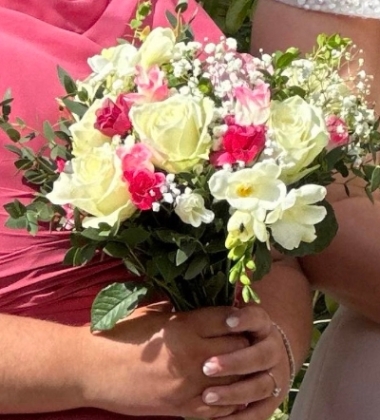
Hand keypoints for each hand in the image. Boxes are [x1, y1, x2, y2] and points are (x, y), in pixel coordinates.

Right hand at [79, 303, 249, 417]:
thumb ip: (183, 311)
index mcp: (184, 326)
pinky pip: (217, 408)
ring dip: (240, 371)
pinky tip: (230, 392)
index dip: (237, 315)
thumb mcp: (153, 312)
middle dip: (243, 341)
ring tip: (242, 365)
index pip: (227, 318)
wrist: (91, 367)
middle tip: (244, 338)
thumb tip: (206, 308)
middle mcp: (191, 355)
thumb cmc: (121, 333)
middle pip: (237, 348)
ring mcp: (187, 385)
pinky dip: (228, 399)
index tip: (239, 316)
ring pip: (233, 380)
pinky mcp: (179, 407)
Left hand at [200, 305, 290, 419]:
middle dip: (234, 362)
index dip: (245, 320)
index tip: (227, 321)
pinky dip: (239, 418)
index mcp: (263, 327)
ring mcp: (276, 376)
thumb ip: (218, 313)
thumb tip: (182, 299)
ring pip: (259, 386)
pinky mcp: (272, 400)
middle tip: (207, 367)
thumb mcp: (233, 319)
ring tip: (206, 395)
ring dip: (234, 392)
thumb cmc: (240, 333)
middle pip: (260, 356)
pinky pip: (259, 412)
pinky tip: (216, 419)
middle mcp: (274, 350)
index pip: (258, 318)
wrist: (268, 354)